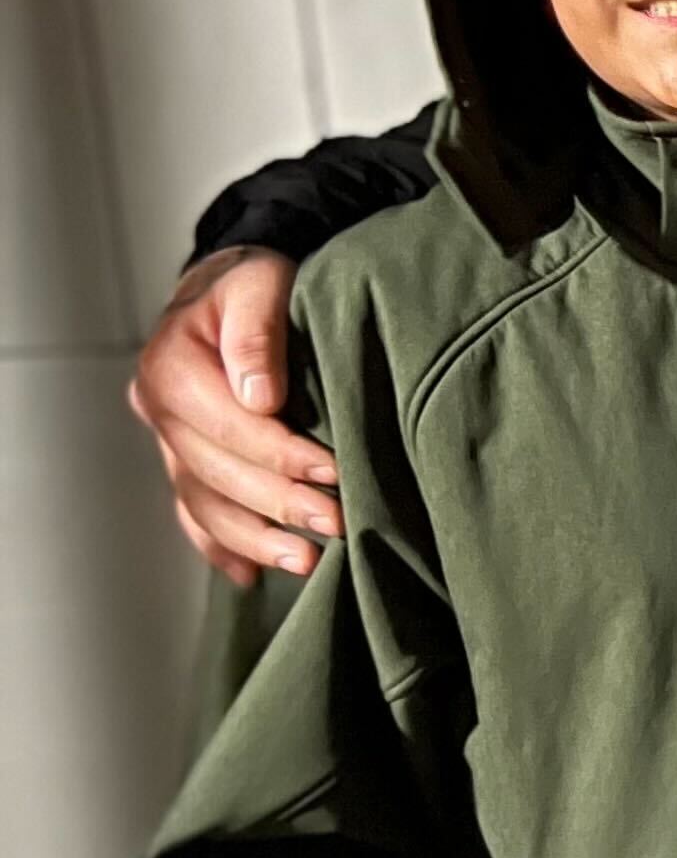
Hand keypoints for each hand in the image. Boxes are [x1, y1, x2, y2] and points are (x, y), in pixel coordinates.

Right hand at [125, 250, 338, 586]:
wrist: (233, 289)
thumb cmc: (254, 283)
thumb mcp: (261, 281)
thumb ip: (256, 329)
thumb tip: (259, 395)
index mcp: (170, 364)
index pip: (229, 425)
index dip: (282, 454)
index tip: (334, 473)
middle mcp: (158, 409)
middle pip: (217, 472)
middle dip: (280, 503)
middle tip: (337, 525)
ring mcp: (167, 441)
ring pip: (205, 504)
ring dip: (256, 540)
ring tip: (309, 562)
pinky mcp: (184, 463)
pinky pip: (195, 515)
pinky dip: (222, 547)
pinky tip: (252, 576)